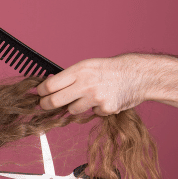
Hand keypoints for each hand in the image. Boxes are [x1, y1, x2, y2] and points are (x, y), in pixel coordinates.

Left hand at [36, 54, 150, 115]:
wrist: (138, 75)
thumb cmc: (110, 70)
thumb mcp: (87, 66)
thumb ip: (69, 76)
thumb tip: (48, 87)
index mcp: (79, 70)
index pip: (50, 85)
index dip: (41, 92)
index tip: (39, 94)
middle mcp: (86, 84)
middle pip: (54, 101)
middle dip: (46, 105)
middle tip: (44, 105)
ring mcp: (95, 98)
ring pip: (72, 110)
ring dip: (75, 106)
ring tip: (87, 96)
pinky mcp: (105, 109)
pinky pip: (91, 113)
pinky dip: (95, 108)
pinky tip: (104, 98)